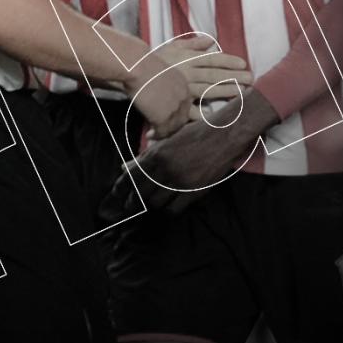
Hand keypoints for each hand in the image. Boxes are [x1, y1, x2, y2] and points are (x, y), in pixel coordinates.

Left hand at [103, 89, 275, 216]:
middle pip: (141, 192)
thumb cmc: (196, 133)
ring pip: (156, 202)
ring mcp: (181, 181)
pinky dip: (168, 209)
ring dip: (151, 204)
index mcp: (157, 153)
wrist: (225, 134)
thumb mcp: (168, 140)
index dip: (121, 189)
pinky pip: (174, 209)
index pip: (132, 176)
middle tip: (130, 204)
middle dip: (133, 200)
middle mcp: (166, 169)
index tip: (117, 195)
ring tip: (151, 202)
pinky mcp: (194, 190)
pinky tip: (168, 205)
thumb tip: (125, 167)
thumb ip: (147, 155)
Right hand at [124, 35, 251, 138]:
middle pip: (215, 75)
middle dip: (234, 77)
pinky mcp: (175, 103)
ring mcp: (183, 89)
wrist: (132, 70)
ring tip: (241, 94)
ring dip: (226, 92)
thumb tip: (210, 40)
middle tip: (250, 80)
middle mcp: (188, 73)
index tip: (243, 63)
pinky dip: (204, 114)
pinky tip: (217, 115)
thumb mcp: (172, 46)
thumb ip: (192, 44)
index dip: (229, 61)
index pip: (213, 59)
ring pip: (209, 90)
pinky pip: (191, 110)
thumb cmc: (152, 58)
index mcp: (188, 59)